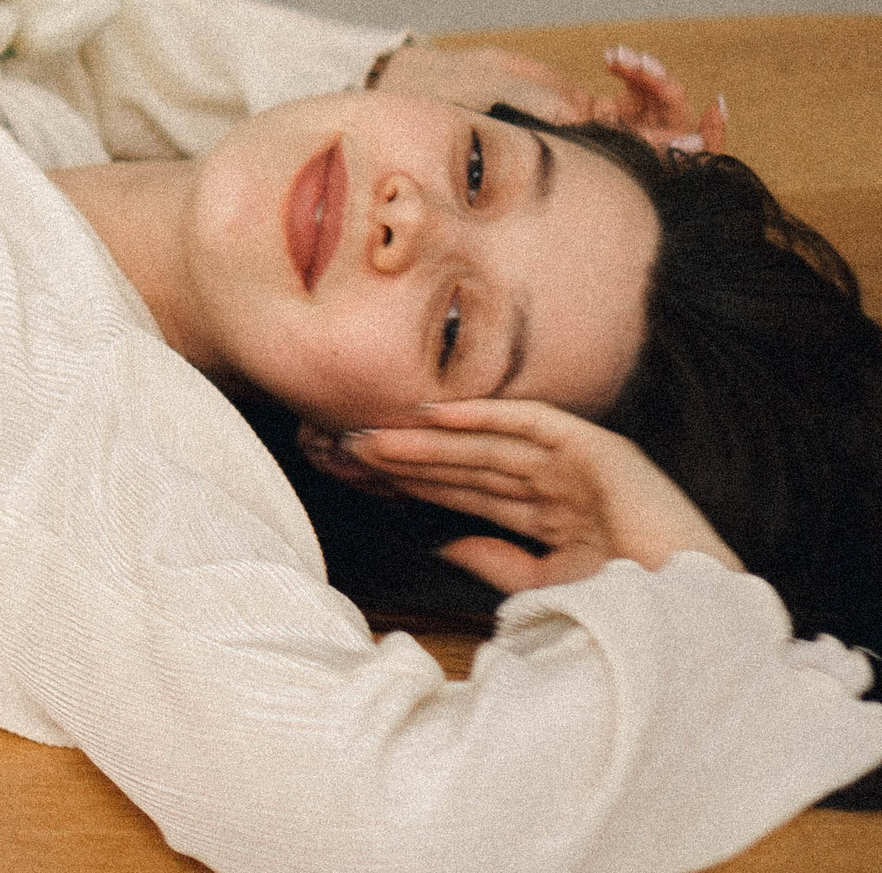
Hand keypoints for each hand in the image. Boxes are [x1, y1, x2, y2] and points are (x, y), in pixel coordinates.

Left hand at [345, 399, 743, 593]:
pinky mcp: (601, 452)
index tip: (363, 475)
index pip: (470, 492)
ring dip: (429, 440)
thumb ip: (495, 562)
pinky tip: (435, 413)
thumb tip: (440, 544)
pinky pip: (533, 424)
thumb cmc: (625, 612)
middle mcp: (563, 484)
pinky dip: (485, 416)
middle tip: (349, 445)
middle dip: (410, 457)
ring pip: (488, 446)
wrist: (689, 624)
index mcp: (553, 516)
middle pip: (470, 466)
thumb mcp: (544, 587)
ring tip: (373, 436)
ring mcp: (582, 465)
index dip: (417, 481)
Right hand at [370, 42, 725, 154]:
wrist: (434, 90)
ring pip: (654, 114)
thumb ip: (593, 125)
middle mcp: (601, 154)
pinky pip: (632, 97)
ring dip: (655, 81)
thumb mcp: (532, 116)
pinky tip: (615, 56)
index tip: (705, 121)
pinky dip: (637, 73)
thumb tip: (669, 143)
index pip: (662, 167)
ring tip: (626, 59)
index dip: (696, 148)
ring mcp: (596, 129)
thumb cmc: (468, 110)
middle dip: (678, 105)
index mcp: (594, 170)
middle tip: (657, 73)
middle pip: (671, 139)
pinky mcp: (585, 105)